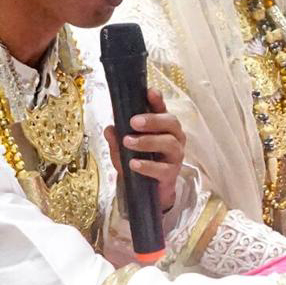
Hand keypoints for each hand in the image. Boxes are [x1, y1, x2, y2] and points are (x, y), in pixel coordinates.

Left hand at [103, 88, 184, 212]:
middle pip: (171, 123)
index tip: (150, 92)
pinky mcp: (172, 174)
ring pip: (169, 143)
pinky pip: (163, 168)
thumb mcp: (123, 151)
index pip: (162, 110)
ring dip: (148, 141)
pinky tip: (134, 163)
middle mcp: (174, 138)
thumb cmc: (139, 163)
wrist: (149, 193)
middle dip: (153, 120)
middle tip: (133, 121)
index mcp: (163, 128)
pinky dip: (147, 165)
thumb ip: (116, 140)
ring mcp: (175, 156)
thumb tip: (110, 129)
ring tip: (128, 142)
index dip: (158, 101)